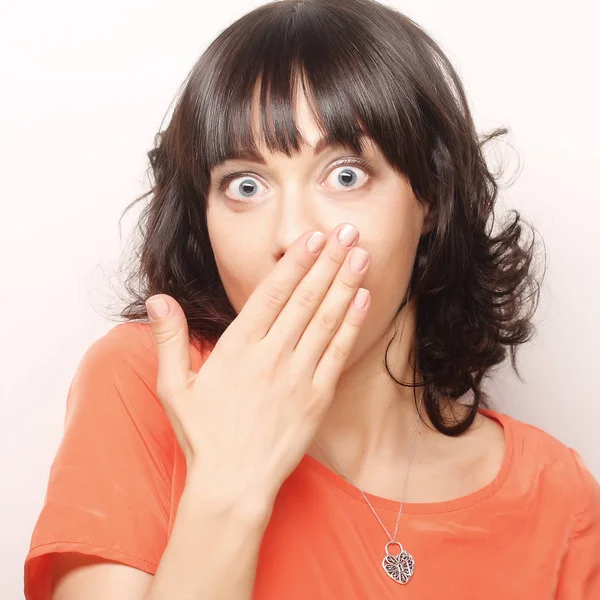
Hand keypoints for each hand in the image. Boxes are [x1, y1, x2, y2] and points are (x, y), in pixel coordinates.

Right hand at [145, 223, 370, 512]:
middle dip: (329, 261)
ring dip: (345, 284)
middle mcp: (271, 356)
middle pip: (305, 298)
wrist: (233, 485)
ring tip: (361, 255)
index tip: (314, 238)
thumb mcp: (174, 387)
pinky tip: (362, 300)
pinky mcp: (317, 398)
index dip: (296, 262)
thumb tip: (157, 299)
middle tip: (347, 232)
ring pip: (326, 319)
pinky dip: (352, 324)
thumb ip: (169, 339)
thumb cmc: (203, 436)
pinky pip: (338, 353)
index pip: (272, 293)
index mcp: (238, 348)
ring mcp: (298, 376)